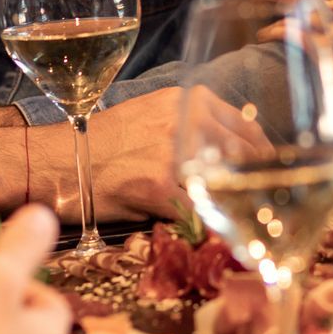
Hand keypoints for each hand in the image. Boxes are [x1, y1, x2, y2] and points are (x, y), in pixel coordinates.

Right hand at [34, 85, 271, 222]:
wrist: (64, 161)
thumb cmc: (106, 141)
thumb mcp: (154, 114)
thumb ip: (194, 124)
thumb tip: (233, 147)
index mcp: (188, 100)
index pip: (244, 125)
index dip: (262, 151)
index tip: (269, 168)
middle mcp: (186, 120)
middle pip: (245, 153)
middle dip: (260, 180)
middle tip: (267, 200)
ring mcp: (175, 153)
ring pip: (228, 182)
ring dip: (240, 203)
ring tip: (248, 220)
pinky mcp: (161, 187)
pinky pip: (201, 210)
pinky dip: (211, 224)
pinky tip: (216, 233)